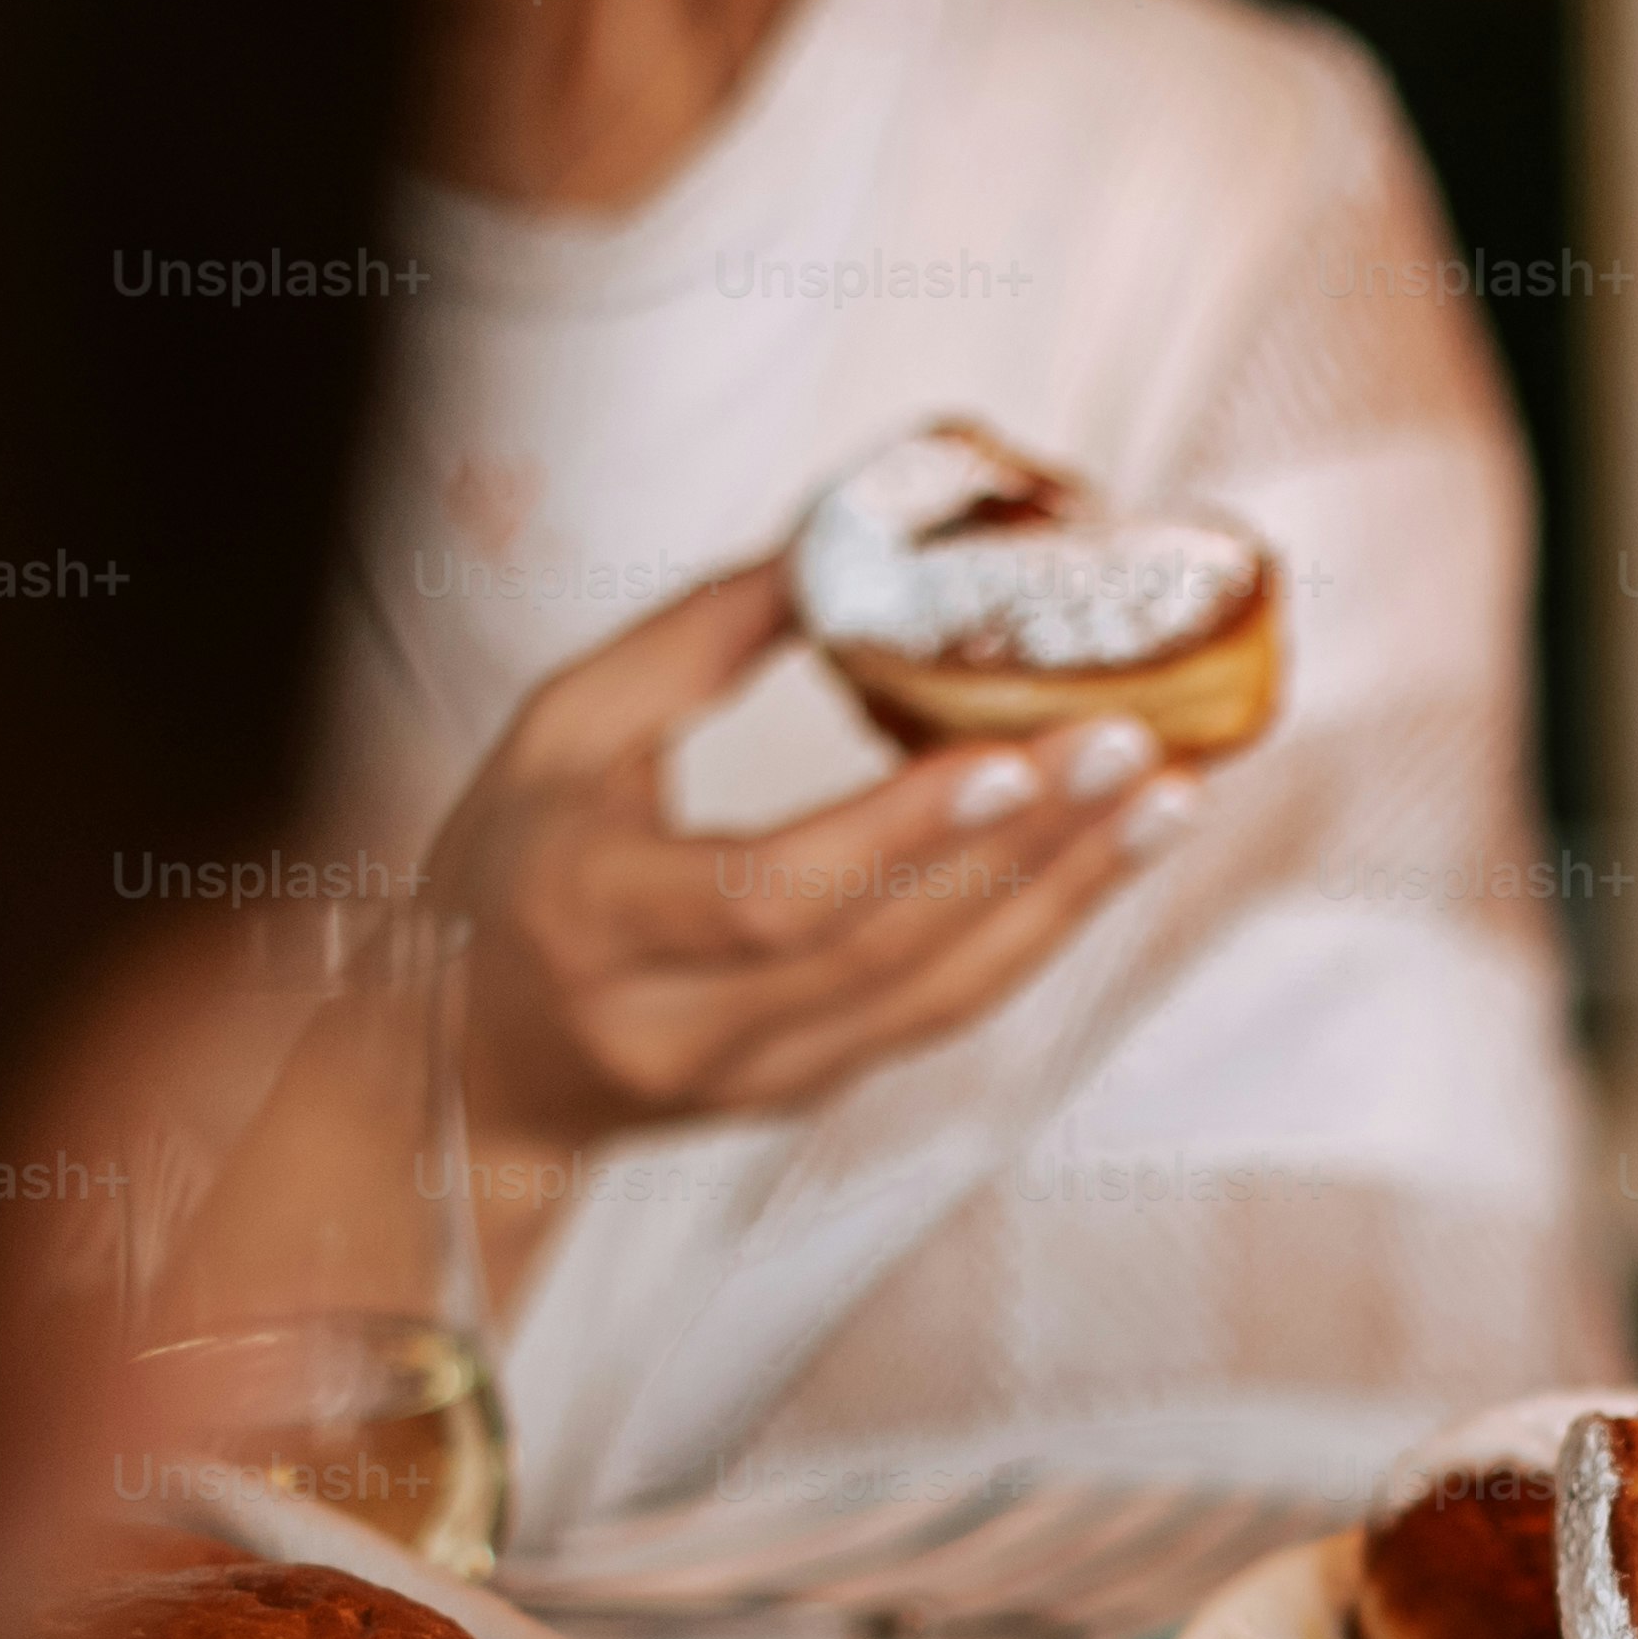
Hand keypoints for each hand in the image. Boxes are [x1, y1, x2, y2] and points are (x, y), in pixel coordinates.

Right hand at [420, 556, 1193, 1157]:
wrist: (472, 1064)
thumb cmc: (512, 869)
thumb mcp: (563, 727)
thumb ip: (702, 637)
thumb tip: (848, 544)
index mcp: (594, 918)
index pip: (769, 897)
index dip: (896, 836)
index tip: (1007, 753)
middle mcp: (675, 1024)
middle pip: (884, 951)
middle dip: (1026, 848)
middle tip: (1140, 748)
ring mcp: (750, 1077)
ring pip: (936, 1000)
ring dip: (1065, 896)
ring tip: (1165, 798)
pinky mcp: (804, 1095)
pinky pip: (941, 1016)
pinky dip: (1034, 930)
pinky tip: (1104, 855)